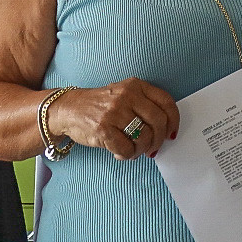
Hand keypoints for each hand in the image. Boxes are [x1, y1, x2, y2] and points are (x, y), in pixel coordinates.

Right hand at [52, 78, 177, 159]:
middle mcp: (126, 96)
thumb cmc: (101, 106)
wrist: (68, 109)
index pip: (166, 102)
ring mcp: (114, 112)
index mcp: (136, 86)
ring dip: (141, 149)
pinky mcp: (103, 128)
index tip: (172, 134)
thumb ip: (145, 105)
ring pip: (144, 137)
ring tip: (133, 150)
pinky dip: (127, 155)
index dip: (173, 121)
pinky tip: (119, 152)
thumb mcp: (124, 94)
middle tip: (153, 148)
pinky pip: (127, 148)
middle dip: (158, 139)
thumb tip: (165, 131)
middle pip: (158, 122)